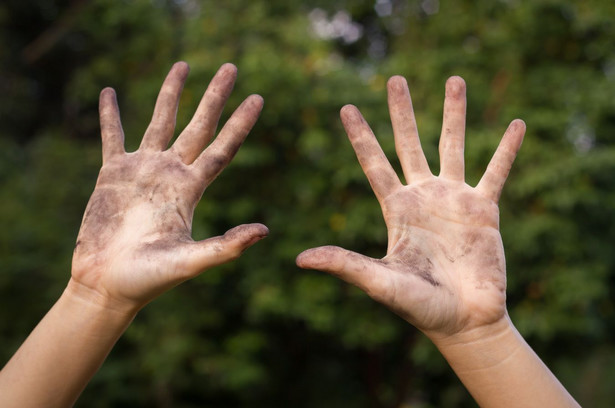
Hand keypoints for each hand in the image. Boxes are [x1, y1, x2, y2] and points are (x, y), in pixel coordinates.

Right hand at [71, 62, 267, 311]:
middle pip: (199, 126)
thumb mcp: (191, 261)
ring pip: (160, 122)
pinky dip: (110, 116)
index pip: (222, 149)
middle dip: (214, 97)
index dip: (240, 124)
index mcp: (191, 191)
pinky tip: (109, 92)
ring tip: (183, 65)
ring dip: (171, 94)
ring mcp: (143, 172)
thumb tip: (265, 231)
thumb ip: (226, 246)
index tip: (257, 98)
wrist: (109, 285)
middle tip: (230, 67)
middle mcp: (172, 175)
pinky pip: (112, 137)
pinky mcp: (112, 175)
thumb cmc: (151, 279)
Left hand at [297, 76, 523, 338]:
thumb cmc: (419, 306)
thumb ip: (345, 264)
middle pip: (410, 144)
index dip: (361, 136)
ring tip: (454, 79)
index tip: (346, 108)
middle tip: (395, 79)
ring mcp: (454, 200)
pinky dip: (506, 149)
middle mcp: (423, 197)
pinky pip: (497, 172)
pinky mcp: (484, 210)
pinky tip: (516, 124)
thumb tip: (300, 258)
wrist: (464, 322)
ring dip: (454, 113)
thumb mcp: (379, 281)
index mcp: (396, 209)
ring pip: (453, 146)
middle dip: (402, 112)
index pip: (375, 164)